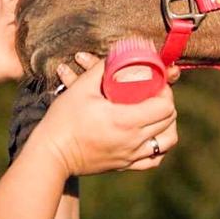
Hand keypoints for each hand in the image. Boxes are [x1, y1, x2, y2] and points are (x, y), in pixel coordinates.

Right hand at [30, 51, 179, 175]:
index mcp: (125, 120)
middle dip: (167, 104)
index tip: (156, 84)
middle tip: (155, 94)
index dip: (165, 92)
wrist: (50, 154)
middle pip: (169, 121)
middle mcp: (133, 140)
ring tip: (156, 115)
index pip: (165, 106)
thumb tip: (117, 53)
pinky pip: (153, 161)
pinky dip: (158, 148)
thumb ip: (102, 68)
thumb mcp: (81, 88)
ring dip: (167, 126)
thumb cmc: (63, 120)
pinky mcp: (124, 165)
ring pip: (167, 142)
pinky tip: (151, 137)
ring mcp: (131, 155)